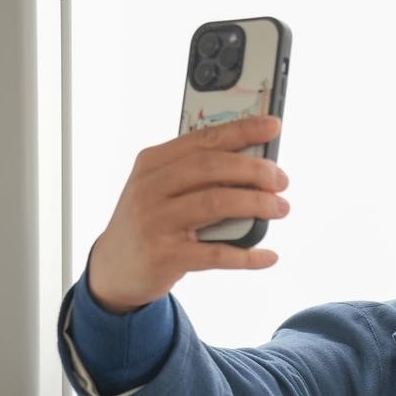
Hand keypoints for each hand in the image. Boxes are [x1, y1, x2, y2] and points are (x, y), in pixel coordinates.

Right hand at [87, 115, 288, 313]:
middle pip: (212, 168)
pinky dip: (247, 255)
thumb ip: (195, 174)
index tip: (273, 126)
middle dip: (255, 171)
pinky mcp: (165, 256)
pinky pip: (216, 254)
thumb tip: (253, 165)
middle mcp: (150, 188)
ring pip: (216, 203)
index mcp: (152, 163)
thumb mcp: (159, 189)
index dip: (242, 130)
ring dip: (257, 204)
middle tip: (281, 180)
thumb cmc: (150, 222)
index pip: (203, 139)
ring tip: (281, 208)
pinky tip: (268, 255)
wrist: (113, 268)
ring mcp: (155, 222)